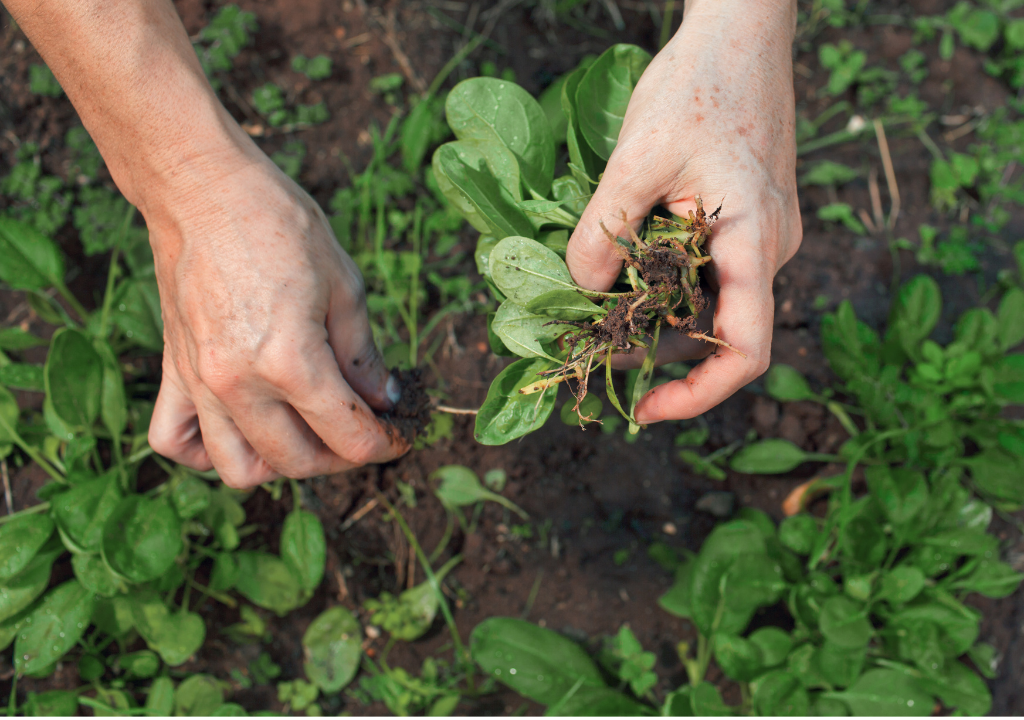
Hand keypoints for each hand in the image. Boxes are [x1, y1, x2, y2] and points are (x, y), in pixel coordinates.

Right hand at [146, 149, 408, 487]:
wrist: (203, 187)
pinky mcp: (173, 370)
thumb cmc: (279, 223)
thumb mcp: (345, 285)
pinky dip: (206, 449)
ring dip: (279, 462)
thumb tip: (386, 399)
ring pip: (238, 469)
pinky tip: (241, 425)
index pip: (349, 437)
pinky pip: (176, 440)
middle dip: (342, 456)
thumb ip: (365, 356)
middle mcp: (239, 384)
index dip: (386, 443)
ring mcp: (200, 382)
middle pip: (298, 462)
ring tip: (305, 431)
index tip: (401, 433)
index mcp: (290, 362)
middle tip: (362, 427)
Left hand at [565, 0, 801, 423]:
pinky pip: (708, 274)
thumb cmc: (699, 86)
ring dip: (658, 318)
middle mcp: (768, 251)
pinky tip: (622, 271)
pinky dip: (665, 286)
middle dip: (660, 354)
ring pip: (710, 304)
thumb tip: (576, 292)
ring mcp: (760, 237)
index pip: (745, 351)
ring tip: (597, 312)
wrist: (740, 34)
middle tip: (593, 351)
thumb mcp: (638, 158)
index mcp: (756, 242)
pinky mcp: (744, 222)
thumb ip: (605, 232)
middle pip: (721, 334)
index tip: (646, 408)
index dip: (698, 395)